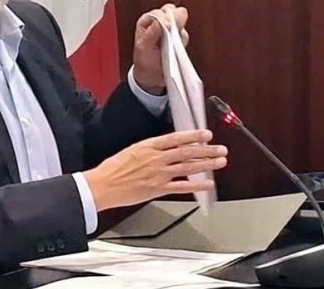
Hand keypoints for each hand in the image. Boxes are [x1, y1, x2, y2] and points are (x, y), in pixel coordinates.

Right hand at [83, 130, 227, 211]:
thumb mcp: (131, 150)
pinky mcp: (158, 189)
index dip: (193, 136)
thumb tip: (166, 148)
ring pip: (187, 168)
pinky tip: (208, 184)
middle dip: (206, 150)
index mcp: (148, 146)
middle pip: (186, 152)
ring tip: (220, 161)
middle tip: (220, 148)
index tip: (206, 134)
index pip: (176, 138)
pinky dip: (196, 186)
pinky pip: (181, 187)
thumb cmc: (112, 169)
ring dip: (206, 164)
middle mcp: (156, 159)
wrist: (102, 186)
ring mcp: (158, 174)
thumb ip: (150, 149)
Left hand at [133, 4, 188, 94]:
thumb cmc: (144, 61)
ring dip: (178, 30)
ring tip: (171, 43)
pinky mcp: (178, 37)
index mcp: (147, 21)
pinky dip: (182, 40)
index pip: (159, 12)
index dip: (164, 18)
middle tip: (173, 32)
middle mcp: (158, 22)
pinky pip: (185, 34)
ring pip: (180, 20)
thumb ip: (151, 33)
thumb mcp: (142, 48)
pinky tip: (175, 47)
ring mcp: (170, 29)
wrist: (152, 77)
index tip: (167, 26)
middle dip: (174, 19)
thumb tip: (163, 22)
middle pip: (171, 10)